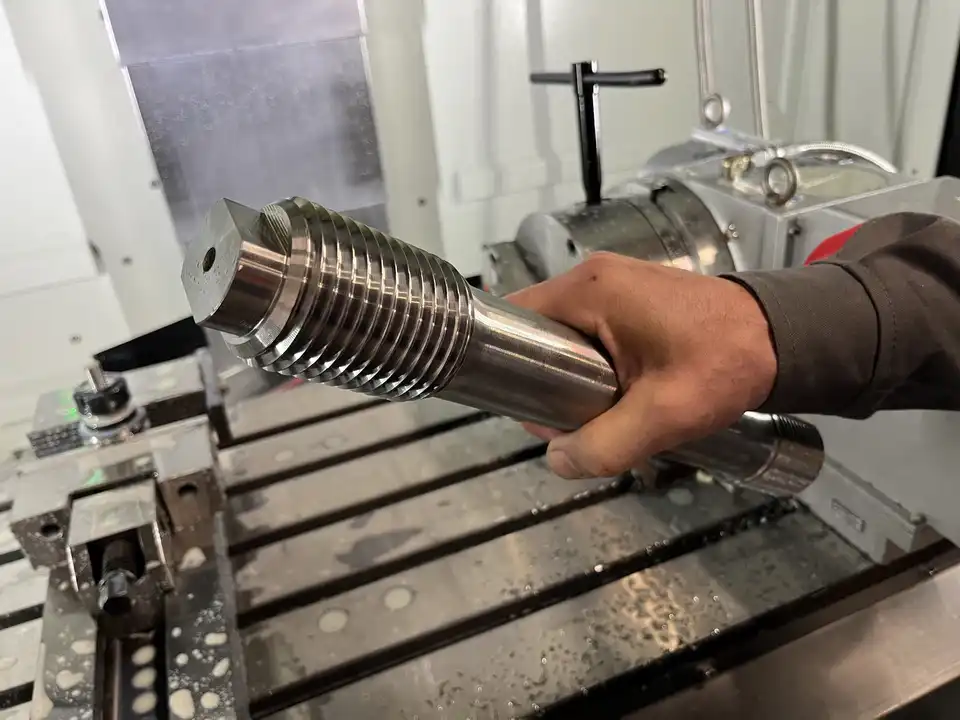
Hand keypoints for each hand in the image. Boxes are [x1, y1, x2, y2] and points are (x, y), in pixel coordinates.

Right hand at [506, 252, 777, 478]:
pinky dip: (593, 363)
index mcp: (590, 289)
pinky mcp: (631, 296)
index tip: (535, 408)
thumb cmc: (722, 365)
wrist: (781, 337)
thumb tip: (557, 460)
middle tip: (576, 421)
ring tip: (603, 411)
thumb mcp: (662, 415)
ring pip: (564, 335)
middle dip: (546, 380)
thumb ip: (604, 444)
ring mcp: (613, 283)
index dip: (512, 366)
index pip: (514, 317)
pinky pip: (589, 330)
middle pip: (537, 330)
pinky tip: (618, 393)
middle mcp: (593, 276)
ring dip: (572, 375)